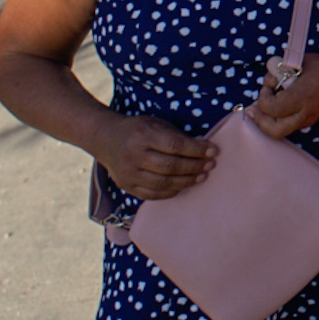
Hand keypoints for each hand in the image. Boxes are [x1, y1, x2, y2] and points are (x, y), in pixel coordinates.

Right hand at [97, 113, 215, 200]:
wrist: (105, 138)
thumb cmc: (138, 129)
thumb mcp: (156, 124)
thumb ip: (177, 136)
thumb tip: (204, 148)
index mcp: (143, 136)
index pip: (175, 146)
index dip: (196, 149)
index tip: (213, 150)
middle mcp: (134, 156)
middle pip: (170, 166)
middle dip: (195, 167)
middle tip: (210, 165)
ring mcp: (129, 173)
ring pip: (162, 183)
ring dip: (186, 181)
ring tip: (201, 176)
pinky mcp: (127, 186)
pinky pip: (152, 194)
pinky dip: (170, 192)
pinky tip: (182, 186)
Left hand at [249, 53, 318, 139]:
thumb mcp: (297, 62)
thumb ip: (279, 71)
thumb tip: (267, 79)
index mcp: (301, 96)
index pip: (271, 108)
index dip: (263, 97)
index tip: (268, 86)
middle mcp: (304, 113)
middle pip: (273, 130)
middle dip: (260, 120)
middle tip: (256, 108)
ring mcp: (307, 120)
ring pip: (279, 132)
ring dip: (267, 121)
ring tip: (266, 107)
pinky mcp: (308, 121)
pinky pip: (286, 127)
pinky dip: (276, 120)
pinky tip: (277, 107)